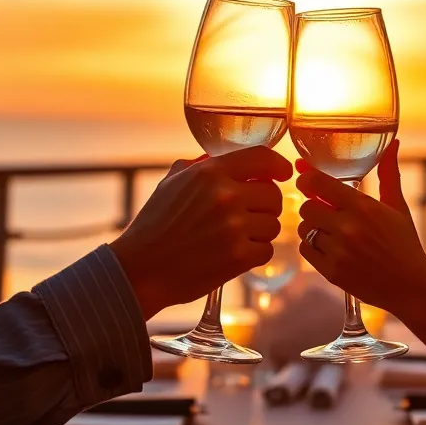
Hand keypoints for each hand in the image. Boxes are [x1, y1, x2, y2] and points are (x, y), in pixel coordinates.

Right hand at [111, 146, 291, 318]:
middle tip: (248, 214)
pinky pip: (267, 250)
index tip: (284, 173)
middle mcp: (226, 196)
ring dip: (260, 231)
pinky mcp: (239, 258)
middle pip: (274, 194)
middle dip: (265, 204)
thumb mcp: (172, 182)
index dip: (278, 165)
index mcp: (210, 173)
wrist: (141, 268)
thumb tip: (225, 156)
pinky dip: (255, 253)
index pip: (262, 158)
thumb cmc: (154, 224)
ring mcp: (234, 228)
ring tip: (235, 236)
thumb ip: (201, 165)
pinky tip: (234, 253)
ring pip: (273, 224)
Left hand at [295, 140, 425, 314]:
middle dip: (313, 206)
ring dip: (312, 227)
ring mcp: (339, 251)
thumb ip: (389, 174)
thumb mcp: (398, 207)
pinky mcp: (332, 272)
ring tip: (329, 232)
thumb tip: (394, 143)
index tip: (305, 178)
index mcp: (364, 207)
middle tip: (324, 211)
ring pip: (303, 228)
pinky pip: (305, 250)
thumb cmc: (405, 244)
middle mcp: (349, 227)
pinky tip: (328, 248)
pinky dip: (312, 247)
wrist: (412, 287)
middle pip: (306, 206)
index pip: (318, 182)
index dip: (307, 178)